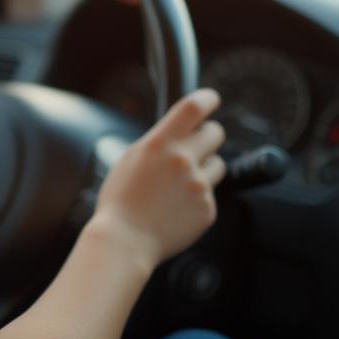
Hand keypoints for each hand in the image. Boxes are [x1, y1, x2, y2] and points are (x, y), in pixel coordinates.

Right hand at [90, 88, 226, 269]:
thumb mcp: (131, 158)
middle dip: (210, 134)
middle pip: (216, 132)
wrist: (125, 239)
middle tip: (200, 142)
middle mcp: (183, 160)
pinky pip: (210, 194)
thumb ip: (157, 142)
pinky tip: (177, 207)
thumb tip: (176, 134)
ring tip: (181, 183)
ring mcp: (199, 186)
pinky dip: (198, 198)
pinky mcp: (208, 209)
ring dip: (205, 168)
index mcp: (160, 143)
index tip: (212, 98)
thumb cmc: (120, 200)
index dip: (207, 98)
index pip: (193, 108)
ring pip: (217, 164)